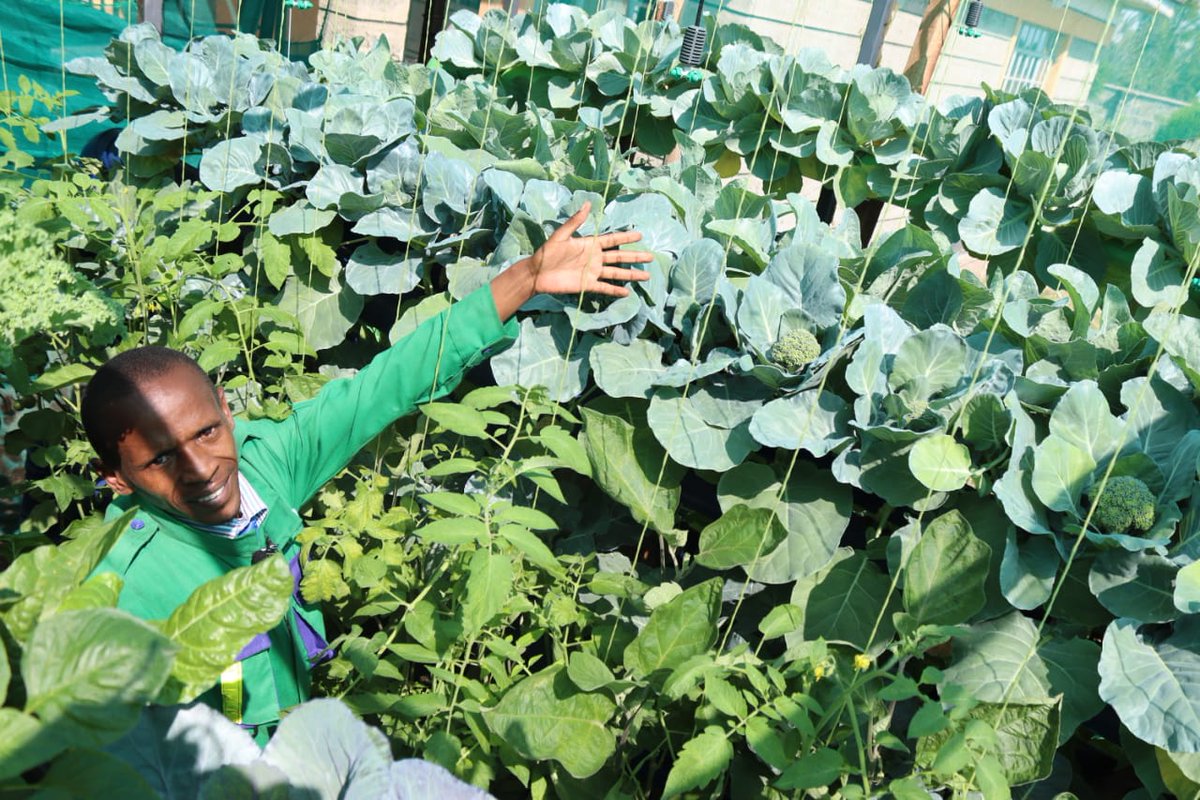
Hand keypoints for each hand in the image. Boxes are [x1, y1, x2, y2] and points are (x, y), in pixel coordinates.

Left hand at [528, 201, 654, 295]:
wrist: (537, 273)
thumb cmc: (547, 253)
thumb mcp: (560, 236)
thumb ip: (575, 222)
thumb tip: (588, 204)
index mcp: (590, 244)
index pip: (612, 240)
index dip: (626, 237)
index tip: (639, 234)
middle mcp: (594, 258)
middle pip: (619, 257)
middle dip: (635, 256)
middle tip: (650, 257)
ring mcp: (592, 273)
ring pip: (616, 273)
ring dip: (630, 274)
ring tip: (646, 275)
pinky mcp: (587, 285)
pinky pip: (604, 288)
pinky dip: (615, 290)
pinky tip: (627, 292)